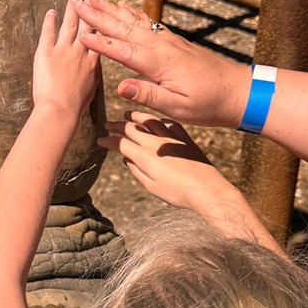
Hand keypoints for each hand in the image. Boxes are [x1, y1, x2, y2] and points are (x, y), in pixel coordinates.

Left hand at [32, 0, 99, 122]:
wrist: (60, 109)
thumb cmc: (74, 106)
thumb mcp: (90, 91)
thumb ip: (91, 76)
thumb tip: (91, 71)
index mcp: (92, 63)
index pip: (99, 38)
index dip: (100, 25)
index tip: (101, 15)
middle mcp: (80, 52)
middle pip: (86, 27)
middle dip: (88, 12)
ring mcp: (63, 50)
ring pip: (69, 25)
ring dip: (71, 11)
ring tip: (73, 0)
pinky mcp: (46, 52)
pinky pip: (48, 32)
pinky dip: (49, 20)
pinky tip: (51, 12)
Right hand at [75, 0, 248, 127]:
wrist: (237, 91)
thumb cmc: (208, 104)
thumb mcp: (177, 107)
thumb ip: (148, 95)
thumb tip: (120, 87)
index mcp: (159, 63)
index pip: (122, 50)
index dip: (99, 43)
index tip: (79, 33)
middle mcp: (161, 46)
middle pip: (124, 28)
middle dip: (99, 16)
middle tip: (78, 3)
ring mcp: (167, 41)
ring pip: (133, 21)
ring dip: (112, 9)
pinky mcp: (172, 41)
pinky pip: (145, 22)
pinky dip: (130, 12)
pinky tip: (122, 7)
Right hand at [99, 111, 232, 212]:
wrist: (207, 190)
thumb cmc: (178, 193)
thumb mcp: (152, 186)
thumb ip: (136, 171)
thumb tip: (126, 159)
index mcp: (144, 156)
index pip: (120, 143)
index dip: (107, 141)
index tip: (100, 140)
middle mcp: (155, 143)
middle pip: (131, 127)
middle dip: (116, 125)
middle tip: (108, 125)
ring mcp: (171, 138)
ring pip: (149, 120)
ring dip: (136, 116)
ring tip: (129, 115)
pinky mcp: (184, 138)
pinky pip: (169, 123)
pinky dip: (160, 120)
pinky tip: (157, 120)